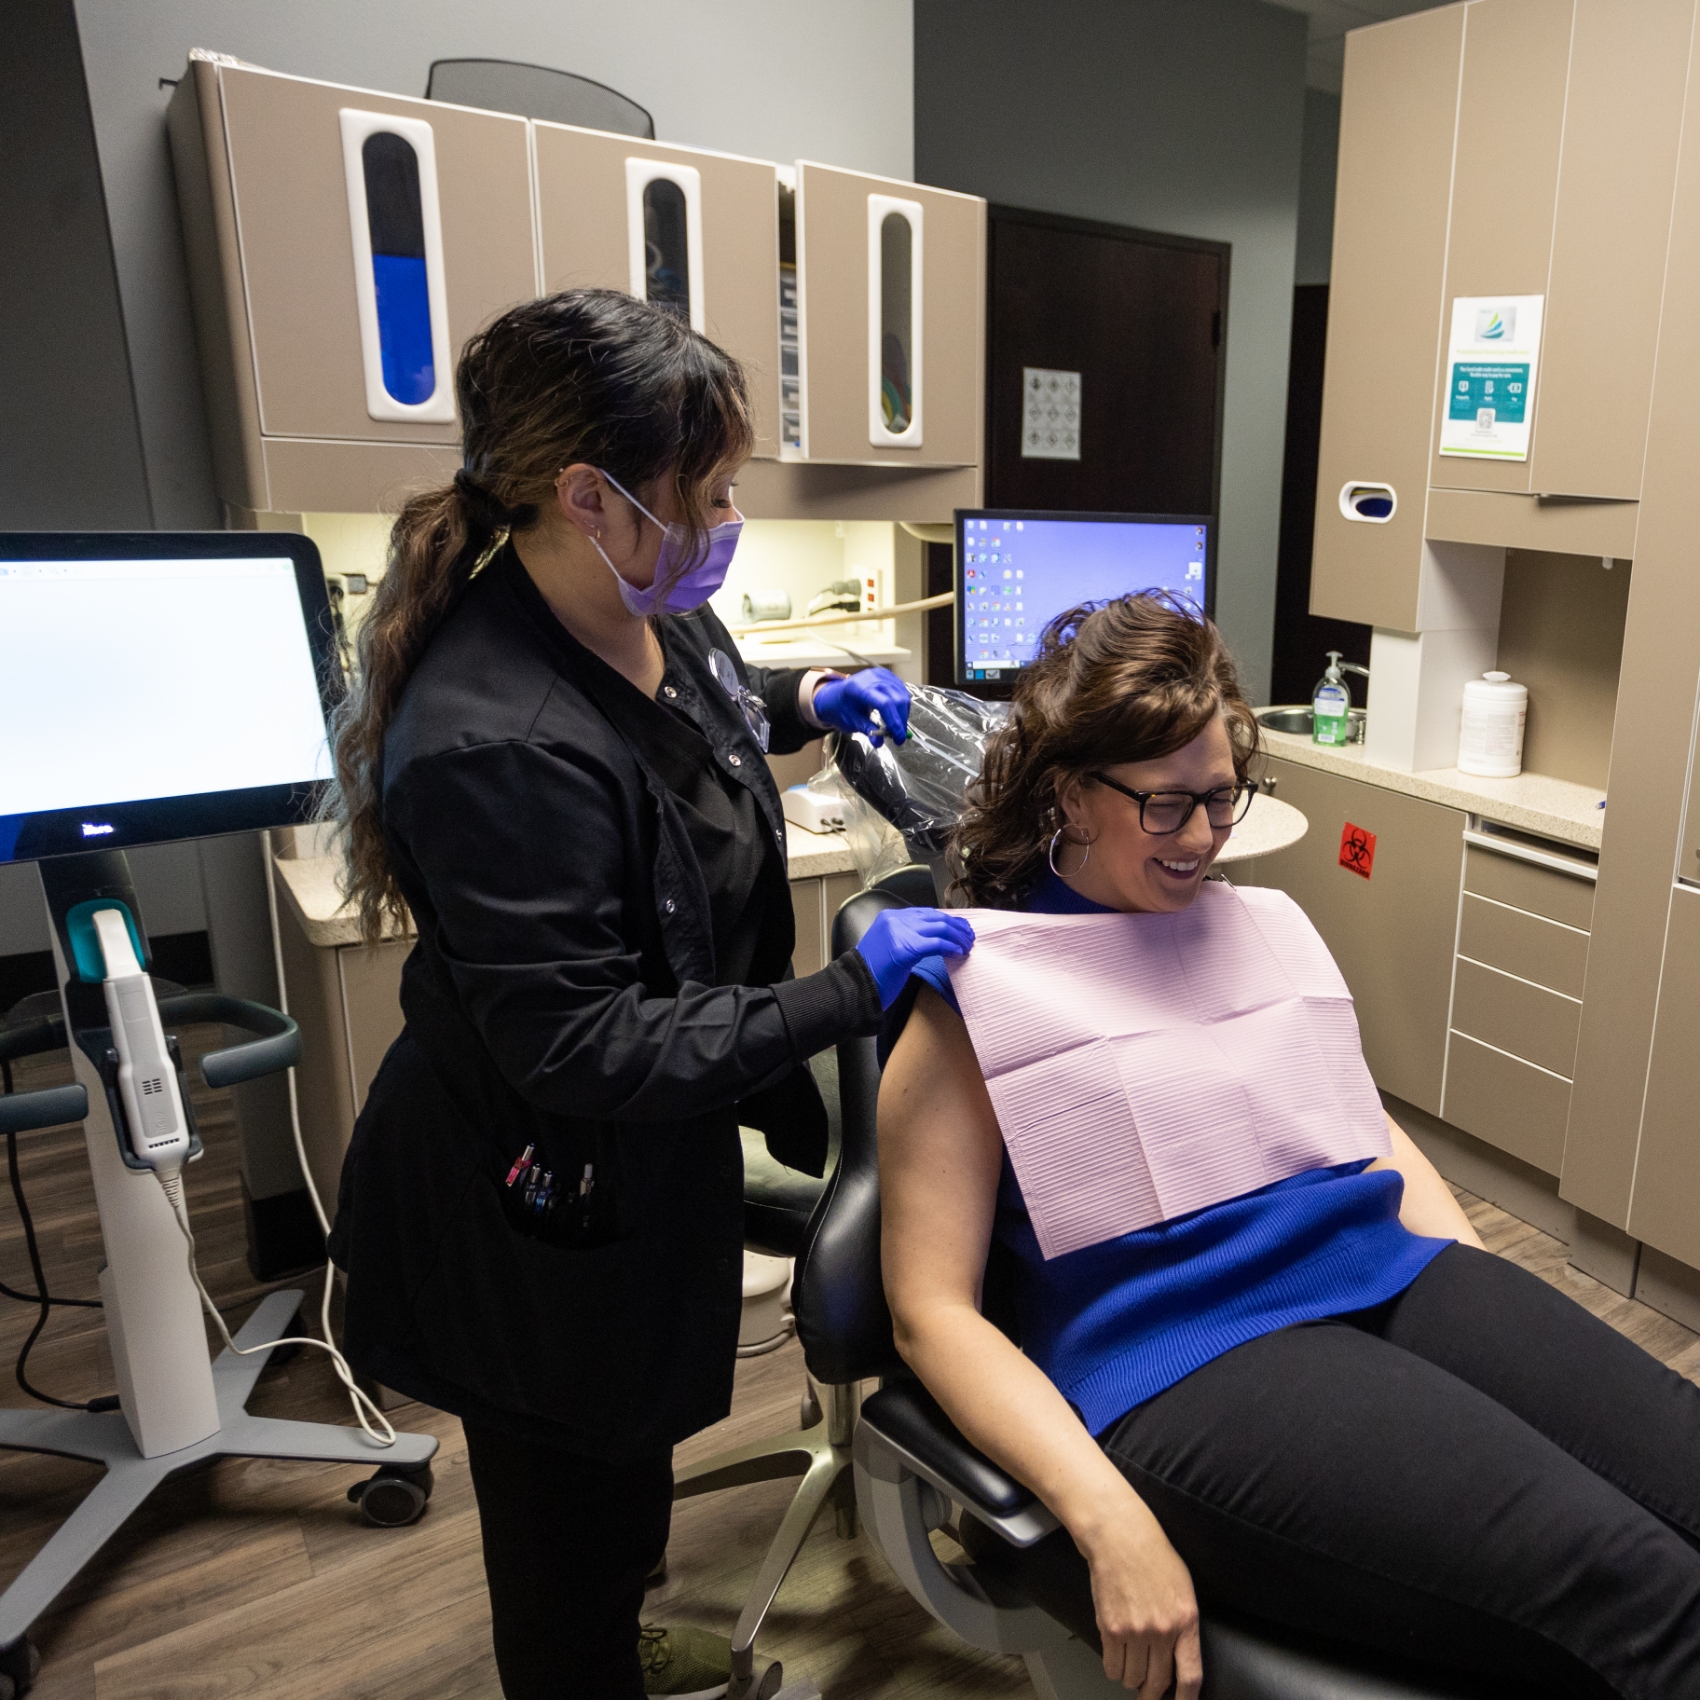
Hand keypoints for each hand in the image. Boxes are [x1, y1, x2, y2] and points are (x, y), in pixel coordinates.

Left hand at [813, 667, 910, 744]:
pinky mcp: (887, 675)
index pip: (885, 704)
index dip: (895, 722)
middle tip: (898, 737)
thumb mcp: (851, 721)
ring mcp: (881, 674)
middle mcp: (872, 677)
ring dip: (903, 713)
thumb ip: (866, 730)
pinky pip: (901, 691)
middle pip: (897, 699)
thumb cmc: (842, 708)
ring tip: (897, 727)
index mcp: (859, 688)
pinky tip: (897, 715)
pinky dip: (902, 705)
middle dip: (901, 720)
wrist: (835, 695)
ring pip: (902, 695)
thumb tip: (879, 742)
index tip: (898, 738)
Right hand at [853, 907, 974, 1008]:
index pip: (925, 912)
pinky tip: (958, 953)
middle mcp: (894, 920)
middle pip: (935, 918)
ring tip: (967, 945)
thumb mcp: (888, 946)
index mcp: (889, 917)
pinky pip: (936, 944)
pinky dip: (951, 947)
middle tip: (969, 936)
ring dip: (957, 937)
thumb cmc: (872, 973)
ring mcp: (899, 933)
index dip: (946, 919)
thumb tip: (934, 937)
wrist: (855, 987)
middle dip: (956, 927)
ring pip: (939, 928)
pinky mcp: (905, 949)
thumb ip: (906, 936)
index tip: (960, 927)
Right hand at [1077, 1503, 1201, 1696]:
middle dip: (1153, 1694)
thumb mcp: (1183, 1588)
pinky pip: (1112, 1666)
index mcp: (1186, 1620)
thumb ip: (1184, 1624)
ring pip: (1133, 1678)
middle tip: (1149, 1696)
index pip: (1191, 1675)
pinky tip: (1117, 1662)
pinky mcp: (1111, 1628)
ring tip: (1132, 1671)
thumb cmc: (1153, 1556)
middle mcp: (1162, 1630)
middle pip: (1159, 1682)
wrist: (1120, 1536)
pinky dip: (1114, 1670)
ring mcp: (1135, 1631)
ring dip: (1132, 1680)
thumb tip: (1181, 1655)